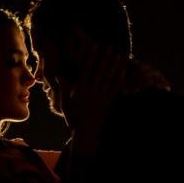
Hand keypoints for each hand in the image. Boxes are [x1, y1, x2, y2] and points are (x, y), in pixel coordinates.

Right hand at [63, 29, 126, 155]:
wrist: (86, 135)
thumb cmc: (74, 120)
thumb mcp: (65, 105)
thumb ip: (64, 90)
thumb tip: (59, 75)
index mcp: (81, 91)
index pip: (86, 71)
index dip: (91, 58)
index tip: (95, 47)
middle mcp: (92, 93)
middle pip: (100, 72)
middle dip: (105, 59)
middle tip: (111, 47)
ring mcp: (102, 98)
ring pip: (109, 79)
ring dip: (114, 66)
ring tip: (119, 56)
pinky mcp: (109, 104)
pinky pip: (115, 90)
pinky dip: (119, 80)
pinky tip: (123, 72)